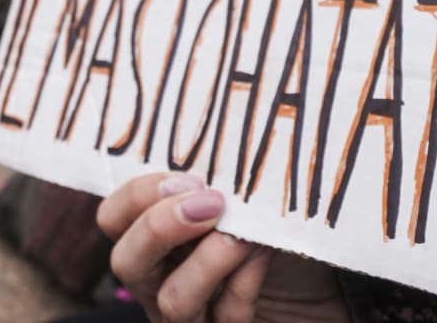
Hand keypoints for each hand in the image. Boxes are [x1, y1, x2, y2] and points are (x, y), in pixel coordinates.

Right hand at [98, 172, 347, 322]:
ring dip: (208, 261)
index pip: (115, 217)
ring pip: (172, 300)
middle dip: (160, 227)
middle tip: (210, 202)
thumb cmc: (276, 232)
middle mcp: (163, 280)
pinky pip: (227, 315)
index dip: (139, 195)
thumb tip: (230, 130)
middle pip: (125, 261)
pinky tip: (267, 253)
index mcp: (156, 238)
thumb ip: (222, 178)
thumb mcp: (242, 197)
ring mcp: (195, 315)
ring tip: (243, 235)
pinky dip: (247, 280)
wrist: (321, 289)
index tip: (190, 177)